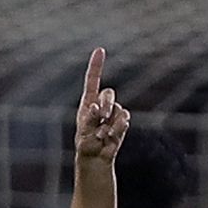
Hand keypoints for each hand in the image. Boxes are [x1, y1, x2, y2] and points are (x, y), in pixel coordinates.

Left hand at [74, 47, 128, 163]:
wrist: (96, 157)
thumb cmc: (86, 143)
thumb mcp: (83, 131)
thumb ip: (89, 119)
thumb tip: (95, 107)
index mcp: (88, 102)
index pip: (93, 80)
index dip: (97, 65)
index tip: (100, 50)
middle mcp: (101, 104)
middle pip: (109, 94)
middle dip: (107, 104)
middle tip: (102, 117)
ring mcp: (113, 113)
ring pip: (118, 108)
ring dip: (111, 122)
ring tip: (102, 135)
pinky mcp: (122, 122)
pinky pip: (125, 119)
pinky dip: (119, 127)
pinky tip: (111, 136)